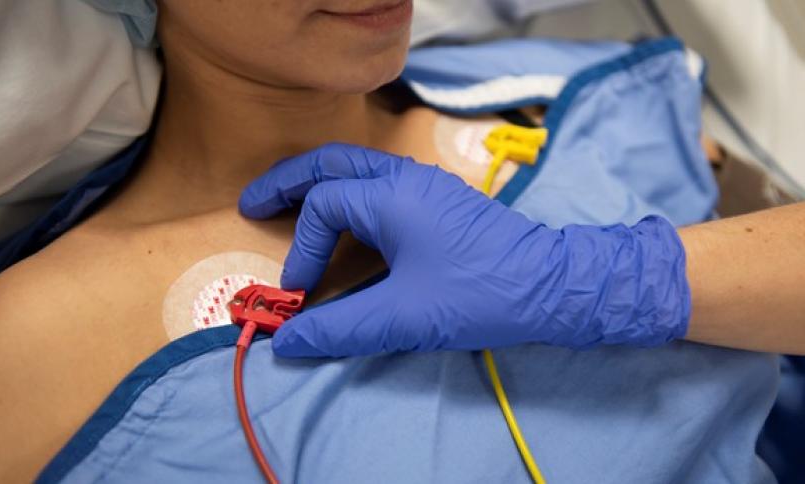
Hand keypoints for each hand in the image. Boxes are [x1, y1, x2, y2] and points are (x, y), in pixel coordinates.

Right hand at [239, 143, 689, 356]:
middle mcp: (404, 178)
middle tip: (253, 203)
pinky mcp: (440, 202)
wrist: (551, 286)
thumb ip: (341, 328)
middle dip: (288, 182)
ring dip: (320, 185)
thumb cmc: (480, 294)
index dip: (301, 249)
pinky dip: (350, 197)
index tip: (300, 293)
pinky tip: (347, 225)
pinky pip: (381, 185)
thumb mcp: (404, 316)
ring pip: (357, 170)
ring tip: (289, 207)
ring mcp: (425, 186)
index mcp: (391, 195)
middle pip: (331, 164)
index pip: (322, 206)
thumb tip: (289, 342)